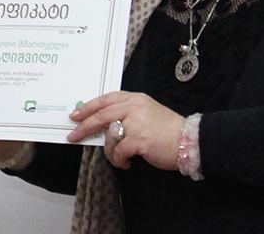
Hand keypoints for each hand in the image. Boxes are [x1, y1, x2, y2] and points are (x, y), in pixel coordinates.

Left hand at [68, 91, 182, 170]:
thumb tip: (101, 123)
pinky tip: (127, 163)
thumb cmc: (168, 130)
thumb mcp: (147, 112)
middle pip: (101, 115)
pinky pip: (118, 152)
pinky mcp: (139, 140)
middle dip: (84, 126)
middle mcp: (134, 108)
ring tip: (119, 157)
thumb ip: (126, 113)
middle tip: (74, 135)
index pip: (105, 100)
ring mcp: (136, 123)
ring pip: (109, 137)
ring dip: (110, 151)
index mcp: (135, 99)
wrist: (189, 141)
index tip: (76, 115)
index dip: (88, 107)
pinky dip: (119, 160)